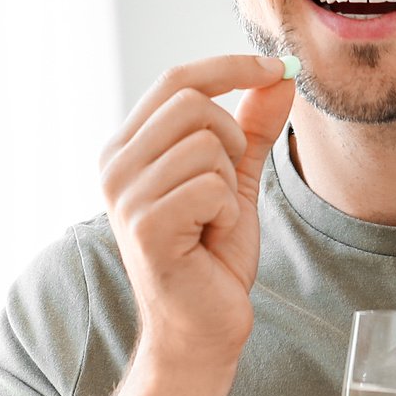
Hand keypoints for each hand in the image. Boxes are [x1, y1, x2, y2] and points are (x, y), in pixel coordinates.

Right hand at [97, 55, 294, 371]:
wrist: (199, 329)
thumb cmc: (210, 258)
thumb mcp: (235, 180)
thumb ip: (252, 129)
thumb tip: (280, 78)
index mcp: (127, 148)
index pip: (176, 80)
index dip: (230, 66)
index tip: (275, 66)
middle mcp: (114, 166)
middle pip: (192, 102)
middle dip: (231, 138)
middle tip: (227, 183)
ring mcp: (125, 197)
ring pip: (206, 145)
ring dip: (227, 184)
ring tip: (212, 220)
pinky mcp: (146, 227)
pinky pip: (210, 187)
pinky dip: (226, 214)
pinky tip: (209, 240)